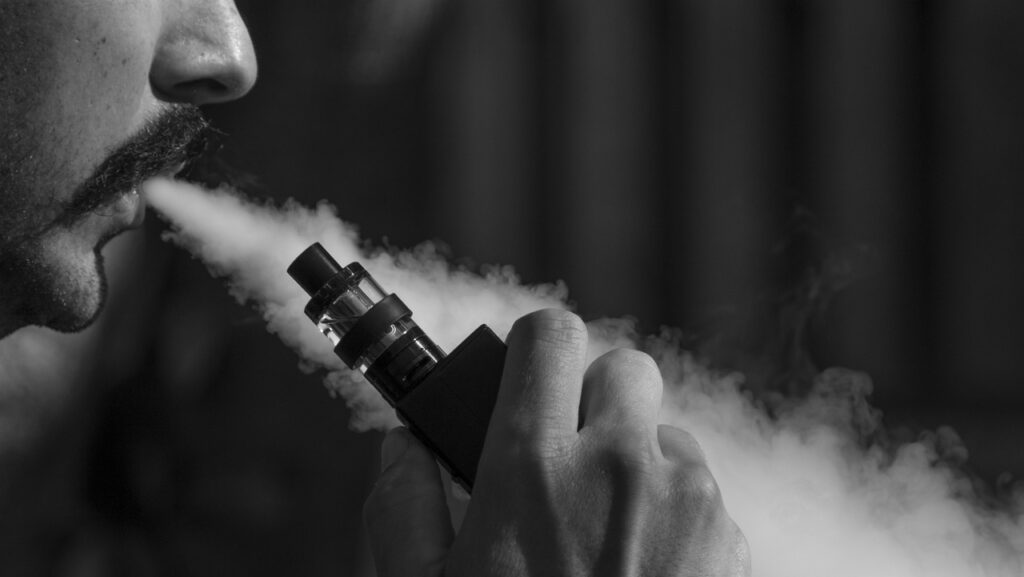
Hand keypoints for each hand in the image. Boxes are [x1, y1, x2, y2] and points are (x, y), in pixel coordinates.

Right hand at [364, 309, 749, 576]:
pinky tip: (641, 568)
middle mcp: (619, 466)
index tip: (524, 379)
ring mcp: (686, 500)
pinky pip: (700, 490)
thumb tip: (404, 445)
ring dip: (634, 461)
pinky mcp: (732, 540)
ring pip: (663, 434)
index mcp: (533, 467)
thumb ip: (401, 502)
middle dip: (592, 401)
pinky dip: (672, 510)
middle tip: (563, 459)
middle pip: (621, 368)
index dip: (532, 350)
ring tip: (600, 532)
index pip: (547, 336)